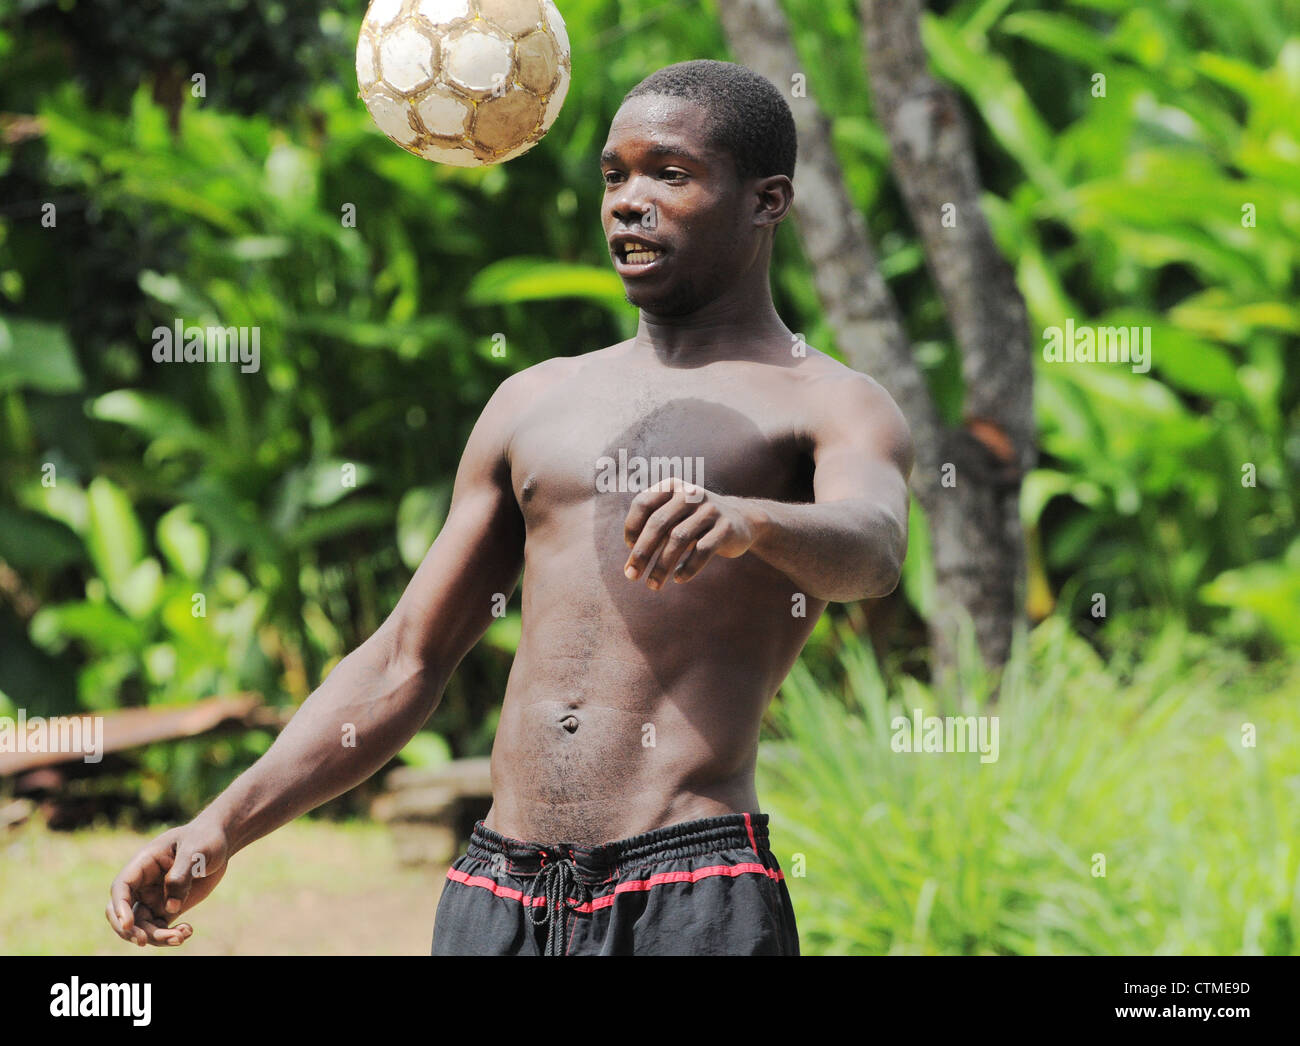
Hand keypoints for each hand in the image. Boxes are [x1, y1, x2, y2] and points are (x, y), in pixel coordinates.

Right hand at [106, 819, 229, 946]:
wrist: (220, 842)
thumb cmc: (205, 839)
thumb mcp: (195, 851)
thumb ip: (180, 876)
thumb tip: (170, 907)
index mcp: (144, 863)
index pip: (121, 887)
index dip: (119, 907)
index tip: (128, 924)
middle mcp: (144, 883)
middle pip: (123, 912)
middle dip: (129, 930)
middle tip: (144, 941)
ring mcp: (154, 897)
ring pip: (143, 925)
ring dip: (156, 937)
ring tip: (180, 937)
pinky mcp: (169, 908)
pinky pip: (161, 928)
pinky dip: (170, 936)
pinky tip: (187, 931)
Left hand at [623, 477, 760, 589]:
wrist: (742, 519)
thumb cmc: (696, 522)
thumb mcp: (675, 517)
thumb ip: (653, 530)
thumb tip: (632, 562)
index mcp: (673, 487)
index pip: (643, 503)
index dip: (632, 527)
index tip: (630, 548)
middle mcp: (691, 494)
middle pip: (658, 523)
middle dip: (642, 552)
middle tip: (631, 575)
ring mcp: (710, 509)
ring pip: (678, 539)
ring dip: (662, 566)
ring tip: (653, 585)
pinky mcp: (726, 528)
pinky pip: (702, 550)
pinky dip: (687, 568)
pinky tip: (678, 578)